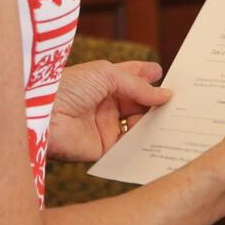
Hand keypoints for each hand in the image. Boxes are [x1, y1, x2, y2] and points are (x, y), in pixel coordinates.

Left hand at [47, 60, 171, 161]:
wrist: (44, 116)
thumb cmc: (69, 87)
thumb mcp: (107, 75)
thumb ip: (138, 86)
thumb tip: (165, 95)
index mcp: (104, 82)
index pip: (132, 78)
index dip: (150, 78)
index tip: (170, 79)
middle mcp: (106, 104)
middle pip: (138, 103)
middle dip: (156, 102)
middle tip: (180, 102)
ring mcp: (106, 126)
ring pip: (137, 125)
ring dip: (153, 122)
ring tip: (175, 119)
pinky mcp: (104, 148)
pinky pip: (129, 146)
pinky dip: (144, 143)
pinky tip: (160, 137)